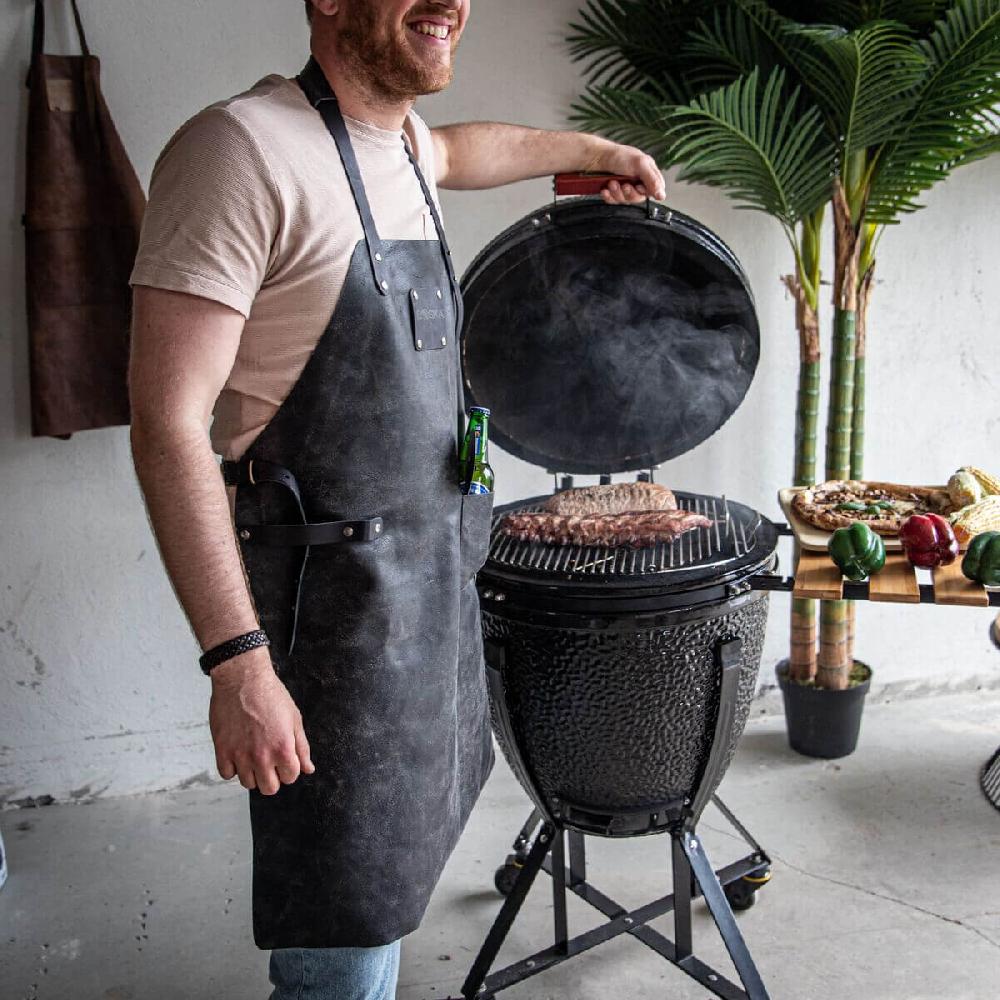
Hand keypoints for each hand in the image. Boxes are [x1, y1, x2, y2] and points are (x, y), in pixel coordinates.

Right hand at [208, 647, 314, 794]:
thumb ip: (302, 747)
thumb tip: (308, 768)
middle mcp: (261, 756)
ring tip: (253, 754)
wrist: (242, 679)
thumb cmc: (270, 694)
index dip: (290, 768)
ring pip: (247, 783)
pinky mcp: (222, 750)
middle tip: (270, 761)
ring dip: (252, 773)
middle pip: (268, 788)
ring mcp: (240, 755)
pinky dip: (232, 767)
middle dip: (272, 777)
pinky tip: (238, 752)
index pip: (290, 777)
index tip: (285, 758)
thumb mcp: (294, 718)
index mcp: (283, 748)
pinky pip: (227, 774)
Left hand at [590, 139, 665, 204]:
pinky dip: (609, 196)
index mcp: (648, 172)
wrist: (597, 157)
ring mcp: (625, 187)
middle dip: (629, 193)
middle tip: (624, 185)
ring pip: (625, 201)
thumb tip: (662, 195)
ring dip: (617, 193)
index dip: (648, 192)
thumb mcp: (640, 164)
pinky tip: (605, 189)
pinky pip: (614, 202)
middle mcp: (638, 181)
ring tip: (612, 183)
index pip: (655, 190)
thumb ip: (652, 180)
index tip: (639, 188)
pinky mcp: (614, 192)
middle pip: (639, 198)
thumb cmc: (619, 156)